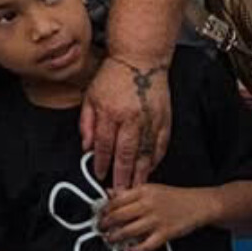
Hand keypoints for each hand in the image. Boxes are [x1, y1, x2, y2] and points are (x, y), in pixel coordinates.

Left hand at [82, 55, 169, 188]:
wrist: (141, 59)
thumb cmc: (113, 77)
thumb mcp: (90, 97)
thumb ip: (87, 123)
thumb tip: (86, 147)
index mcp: (111, 113)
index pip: (105, 145)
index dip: (102, 163)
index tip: (100, 176)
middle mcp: (132, 118)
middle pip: (127, 153)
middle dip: (123, 175)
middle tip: (121, 192)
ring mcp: (150, 119)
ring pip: (146, 151)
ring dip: (142, 171)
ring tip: (138, 187)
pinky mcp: (164, 118)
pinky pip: (161, 142)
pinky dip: (157, 157)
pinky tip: (152, 167)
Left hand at [97, 182, 210, 250]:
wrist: (199, 204)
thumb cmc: (174, 197)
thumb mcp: (151, 188)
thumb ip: (130, 192)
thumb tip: (109, 193)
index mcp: (143, 191)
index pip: (115, 201)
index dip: (103, 210)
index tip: (99, 215)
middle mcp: (148, 205)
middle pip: (118, 216)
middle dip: (104, 224)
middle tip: (100, 228)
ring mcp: (156, 220)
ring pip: (128, 231)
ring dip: (115, 237)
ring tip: (110, 239)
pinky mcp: (165, 233)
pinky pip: (146, 245)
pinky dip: (135, 250)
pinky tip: (129, 250)